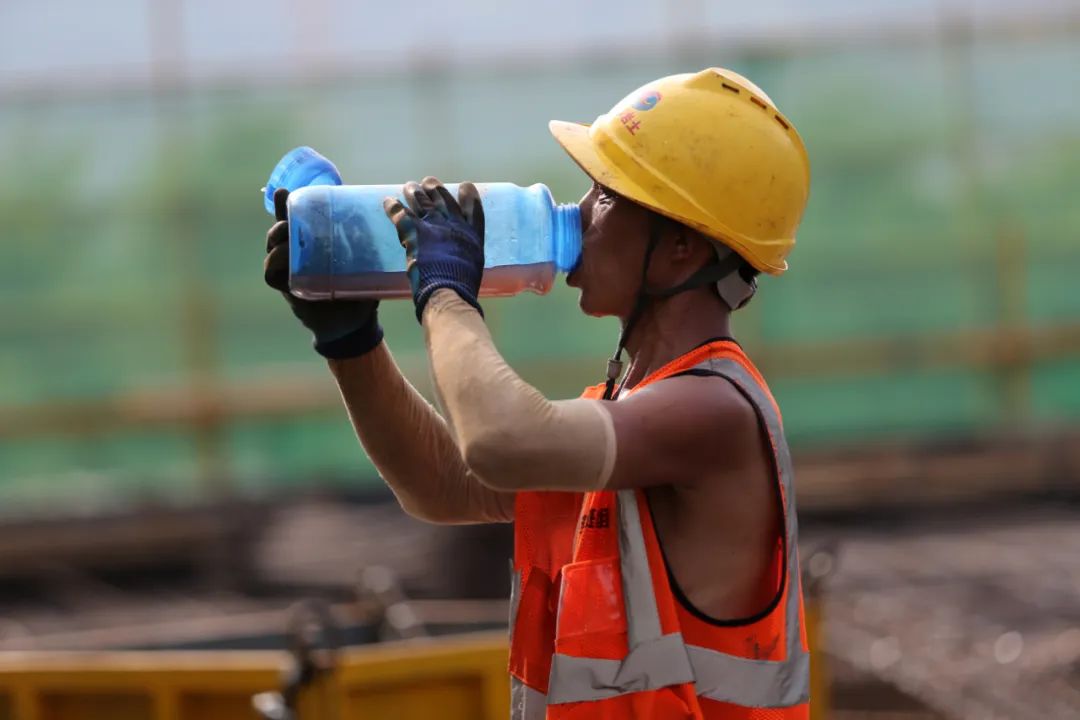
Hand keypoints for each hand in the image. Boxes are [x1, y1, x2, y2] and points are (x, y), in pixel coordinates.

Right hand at [264, 188, 382, 358]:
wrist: (354, 324)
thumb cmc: (361, 290)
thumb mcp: (365, 264)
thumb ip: (369, 247)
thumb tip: (394, 219)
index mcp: (315, 244)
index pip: (296, 219)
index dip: (286, 205)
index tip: (284, 192)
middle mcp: (299, 254)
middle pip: (280, 230)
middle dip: (281, 220)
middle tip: (290, 219)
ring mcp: (291, 271)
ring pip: (273, 249)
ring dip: (276, 240)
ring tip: (287, 235)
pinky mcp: (288, 288)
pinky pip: (271, 274)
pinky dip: (273, 264)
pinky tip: (282, 258)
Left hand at [382, 177, 484, 322]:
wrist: (448, 289)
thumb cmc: (463, 285)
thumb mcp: (473, 266)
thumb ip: (465, 256)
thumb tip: (460, 260)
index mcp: (472, 235)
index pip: (473, 210)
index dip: (470, 197)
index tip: (466, 186)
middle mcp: (455, 225)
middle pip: (444, 200)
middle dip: (436, 190)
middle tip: (428, 182)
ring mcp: (434, 225)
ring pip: (423, 202)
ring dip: (415, 193)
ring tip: (409, 186)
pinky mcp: (415, 230)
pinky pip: (401, 214)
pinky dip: (393, 207)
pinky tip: (388, 201)